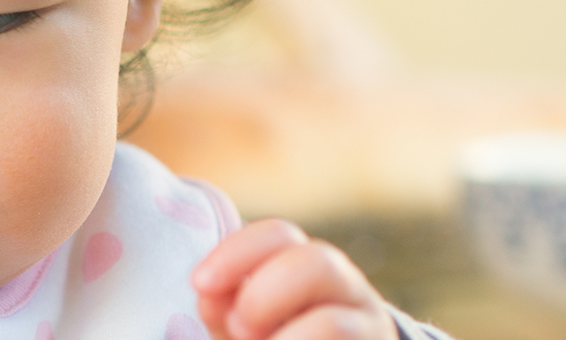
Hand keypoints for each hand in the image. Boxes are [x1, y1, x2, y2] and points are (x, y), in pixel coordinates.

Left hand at [192, 219, 399, 339]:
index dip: (236, 253)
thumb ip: (224, 309)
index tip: (200, 283)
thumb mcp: (245, 323)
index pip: (279, 236)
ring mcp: (366, 323)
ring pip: (334, 322)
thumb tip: (208, 295)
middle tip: (239, 328)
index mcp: (304, 265)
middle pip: (317, 262)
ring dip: (288, 337)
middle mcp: (342, 287)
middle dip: (265, 296)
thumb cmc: (276, 336)